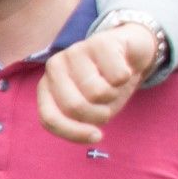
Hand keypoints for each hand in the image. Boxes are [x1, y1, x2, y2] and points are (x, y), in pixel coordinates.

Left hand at [36, 24, 157, 144]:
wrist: (130, 50)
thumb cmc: (107, 83)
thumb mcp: (92, 108)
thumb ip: (82, 121)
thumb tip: (92, 134)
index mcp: (47, 87)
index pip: (49, 118)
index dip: (73, 132)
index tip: (97, 136)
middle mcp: (54, 67)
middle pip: (75, 106)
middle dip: (100, 113)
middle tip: (109, 102)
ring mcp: (74, 51)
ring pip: (98, 92)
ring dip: (115, 94)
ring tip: (114, 82)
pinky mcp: (99, 42)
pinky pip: (118, 76)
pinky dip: (127, 77)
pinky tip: (123, 67)